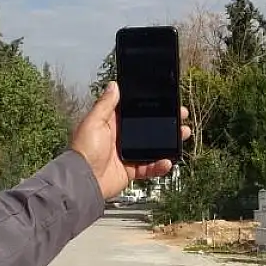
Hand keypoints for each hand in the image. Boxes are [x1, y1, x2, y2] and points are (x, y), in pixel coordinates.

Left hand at [70, 82, 190, 199]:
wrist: (83, 180)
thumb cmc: (84, 150)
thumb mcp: (94, 122)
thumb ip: (105, 104)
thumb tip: (114, 85)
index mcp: (112, 123)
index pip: (135, 111)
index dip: (151, 106)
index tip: (166, 101)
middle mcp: (121, 138)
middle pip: (148, 128)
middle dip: (166, 122)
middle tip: (181, 117)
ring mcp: (127, 154)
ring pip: (153, 146)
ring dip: (169, 142)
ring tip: (182, 135)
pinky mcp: (131, 170)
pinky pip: (150, 167)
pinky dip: (160, 165)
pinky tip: (167, 161)